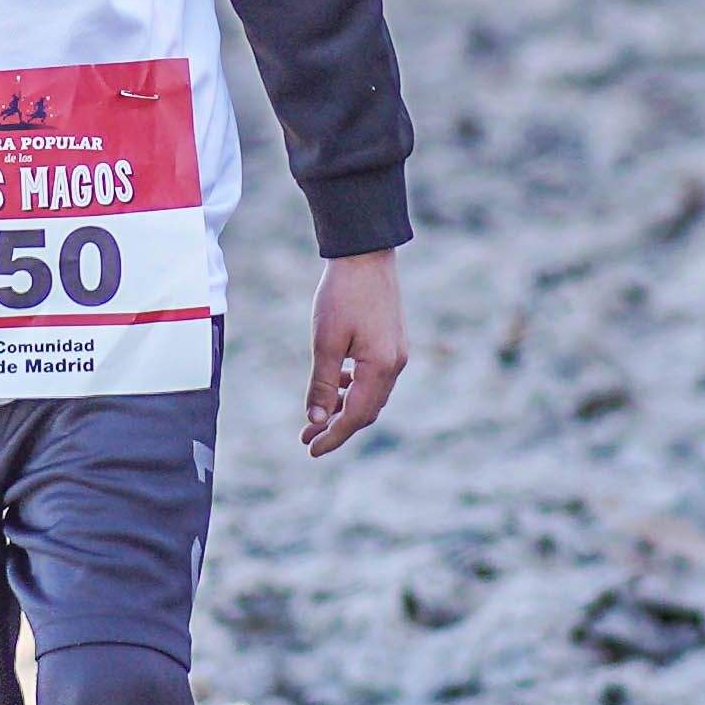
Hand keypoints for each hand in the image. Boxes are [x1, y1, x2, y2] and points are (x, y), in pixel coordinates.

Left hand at [303, 252, 411, 457]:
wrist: (365, 254)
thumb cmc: (343, 295)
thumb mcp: (326, 342)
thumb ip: (322, 384)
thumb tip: (317, 420)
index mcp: (381, 368)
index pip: (356, 416)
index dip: (333, 437)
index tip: (310, 450)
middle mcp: (395, 364)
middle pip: (367, 410)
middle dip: (337, 426)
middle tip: (307, 436)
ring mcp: (397, 353)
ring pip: (371, 395)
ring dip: (344, 407)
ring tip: (316, 415)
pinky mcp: (392, 341)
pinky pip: (374, 377)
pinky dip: (354, 387)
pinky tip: (335, 382)